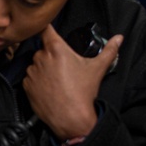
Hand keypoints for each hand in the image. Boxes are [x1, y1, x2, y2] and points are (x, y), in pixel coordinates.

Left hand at [23, 25, 122, 140]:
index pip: (45, 29)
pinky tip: (49, 88)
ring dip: (43, 68)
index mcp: (56, 49)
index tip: (48, 28)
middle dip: (51, 55)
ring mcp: (32, 72)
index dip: (46, 28)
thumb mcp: (98, 68)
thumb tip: (119, 38)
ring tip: (57, 80)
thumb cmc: (83, 92)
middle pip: (43, 49)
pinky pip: (30, 78)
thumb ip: (109, 50)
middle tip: (63, 66)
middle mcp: (40, 57)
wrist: (71, 118)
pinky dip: (37, 81)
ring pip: (36, 64)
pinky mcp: (26, 85)